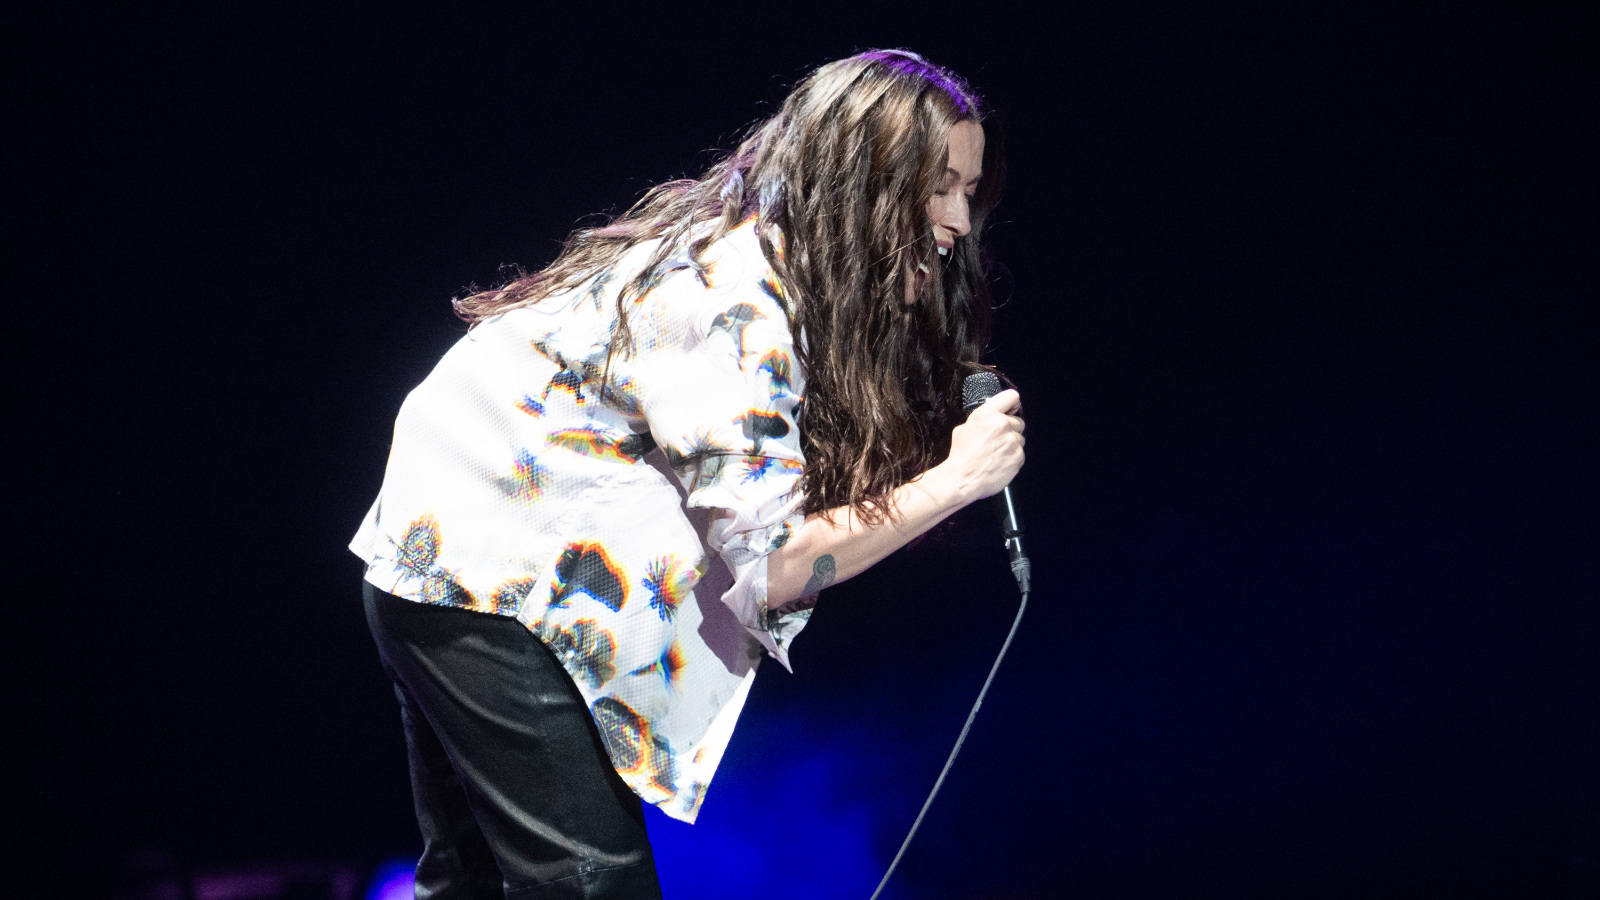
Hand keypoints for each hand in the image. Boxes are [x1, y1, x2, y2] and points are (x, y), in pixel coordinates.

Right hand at [940, 389, 1024, 503]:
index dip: (1012, 404)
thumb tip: (990, 419)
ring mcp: (1012, 441)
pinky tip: (1000, 462)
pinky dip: (1013, 457)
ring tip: (996, 453)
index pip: (1011, 396)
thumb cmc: (961, 456)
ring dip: (1012, 444)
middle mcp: (1002, 424)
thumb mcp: (963, 428)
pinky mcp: (1018, 456)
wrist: (962, 479)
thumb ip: (981, 420)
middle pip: (1018, 421)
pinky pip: (1020, 453)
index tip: (1010, 410)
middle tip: (997, 439)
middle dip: (1010, 429)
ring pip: (1020, 438)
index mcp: (987, 414)